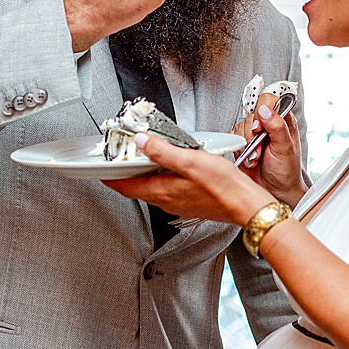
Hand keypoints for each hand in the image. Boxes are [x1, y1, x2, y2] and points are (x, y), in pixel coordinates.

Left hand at [104, 132, 275, 225]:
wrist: (248, 207)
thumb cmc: (225, 188)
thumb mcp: (191, 162)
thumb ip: (163, 152)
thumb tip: (141, 142)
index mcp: (162, 191)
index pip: (125, 187)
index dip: (110, 178)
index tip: (100, 171)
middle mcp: (167, 201)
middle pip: (137, 188)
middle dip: (125, 176)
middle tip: (118, 161)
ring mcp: (179, 203)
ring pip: (152, 189)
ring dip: (144, 176)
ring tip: (142, 160)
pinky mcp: (190, 203)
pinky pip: (168, 190)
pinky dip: (162, 179)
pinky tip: (171, 169)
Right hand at [236, 93, 306, 206]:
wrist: (275, 191)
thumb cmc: (286, 172)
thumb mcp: (286, 148)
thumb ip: (277, 127)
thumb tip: (265, 111)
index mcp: (283, 121)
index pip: (270, 100)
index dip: (262, 110)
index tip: (261, 126)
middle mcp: (268, 124)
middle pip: (251, 114)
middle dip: (253, 134)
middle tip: (260, 147)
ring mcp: (254, 134)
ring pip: (240, 126)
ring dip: (246, 145)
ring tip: (256, 158)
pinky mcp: (242, 144)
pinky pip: (232, 138)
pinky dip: (239, 149)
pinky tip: (249, 159)